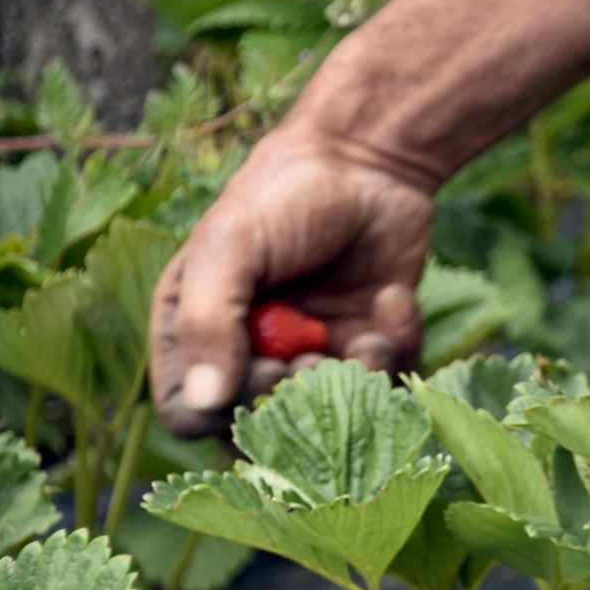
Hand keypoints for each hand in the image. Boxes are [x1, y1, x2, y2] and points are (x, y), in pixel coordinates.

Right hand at [150, 126, 433, 436]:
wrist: (369, 161)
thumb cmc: (283, 194)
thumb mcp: (231, 248)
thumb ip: (207, 323)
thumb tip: (204, 403)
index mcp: (197, 330)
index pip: (191, 412)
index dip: (226, 410)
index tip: (264, 371)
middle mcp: (252, 352)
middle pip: (264, 429)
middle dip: (299, 403)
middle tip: (318, 356)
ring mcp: (314, 353)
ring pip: (335, 416)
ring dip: (357, 380)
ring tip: (368, 336)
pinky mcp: (370, 344)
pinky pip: (388, 380)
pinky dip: (398, 346)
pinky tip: (394, 300)